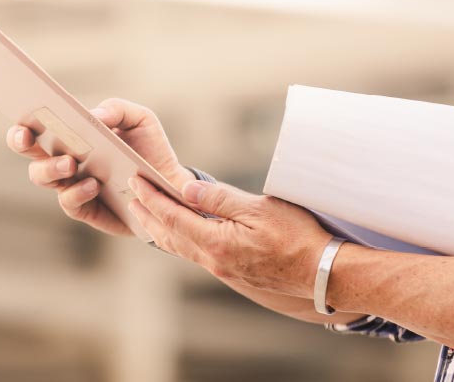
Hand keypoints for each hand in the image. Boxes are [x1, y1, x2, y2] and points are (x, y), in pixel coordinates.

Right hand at [6, 98, 193, 237]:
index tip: (22, 115)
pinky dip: (77, 192)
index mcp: (72, 134)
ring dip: (50, 168)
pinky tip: (93, 185)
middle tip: (29, 137)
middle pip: (30, 152)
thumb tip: (93, 116)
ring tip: (71, 163)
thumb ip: (117, 109)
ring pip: (41, 176)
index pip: (37, 125)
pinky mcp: (84, 209)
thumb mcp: (140, 120)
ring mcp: (71, 185)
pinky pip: (68, 202)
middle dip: (20, 142)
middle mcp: (65, 159)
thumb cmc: (149, 148)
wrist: (170, 186)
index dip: (22, 120)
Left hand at [127, 175, 334, 298]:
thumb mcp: (260, 209)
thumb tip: (186, 190)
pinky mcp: (232, 272)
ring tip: (146, 213)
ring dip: (160, 228)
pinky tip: (180, 232)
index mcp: (216, 243)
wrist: (322, 272)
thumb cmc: (297, 237)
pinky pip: (195, 253)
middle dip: (148, 213)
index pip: (173, 217)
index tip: (137, 181)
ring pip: (180, 247)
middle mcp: (213, 261)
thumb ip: (220, 200)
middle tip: (131, 194)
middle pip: (169, 235)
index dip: (152, 198)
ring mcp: (222, 270)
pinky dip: (178, 238)